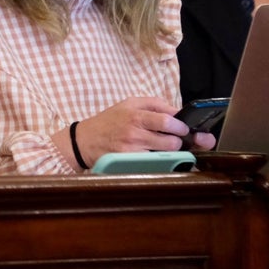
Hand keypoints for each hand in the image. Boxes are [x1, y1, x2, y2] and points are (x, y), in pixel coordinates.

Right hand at [65, 97, 193, 168]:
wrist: (85, 140)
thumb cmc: (110, 121)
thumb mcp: (129, 104)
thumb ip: (154, 104)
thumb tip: (178, 112)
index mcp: (136, 113)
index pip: (167, 120)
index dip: (181, 126)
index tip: (183, 128)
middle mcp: (134, 131)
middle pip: (171, 141)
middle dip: (179, 142)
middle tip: (176, 141)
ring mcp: (132, 149)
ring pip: (165, 155)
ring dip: (170, 153)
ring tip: (164, 149)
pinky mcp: (129, 163)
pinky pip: (154, 164)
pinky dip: (158, 162)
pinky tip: (153, 157)